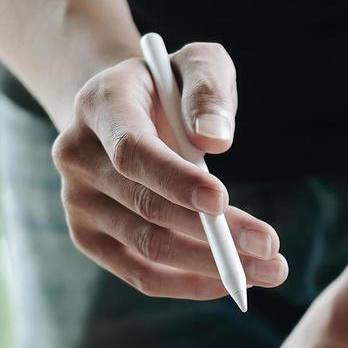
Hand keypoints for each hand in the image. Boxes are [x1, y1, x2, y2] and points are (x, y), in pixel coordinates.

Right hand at [50, 42, 287, 298]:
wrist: (123, 109)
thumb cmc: (170, 86)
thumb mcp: (197, 63)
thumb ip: (208, 90)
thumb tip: (215, 140)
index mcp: (99, 105)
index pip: (132, 151)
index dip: (175, 179)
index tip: (223, 201)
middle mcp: (77, 155)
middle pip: (146, 206)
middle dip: (213, 234)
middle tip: (270, 249)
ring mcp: (77, 200)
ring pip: (147, 246)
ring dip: (211, 265)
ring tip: (268, 270)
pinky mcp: (88, 236)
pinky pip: (139, 272)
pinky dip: (187, 283)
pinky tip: (228, 282)